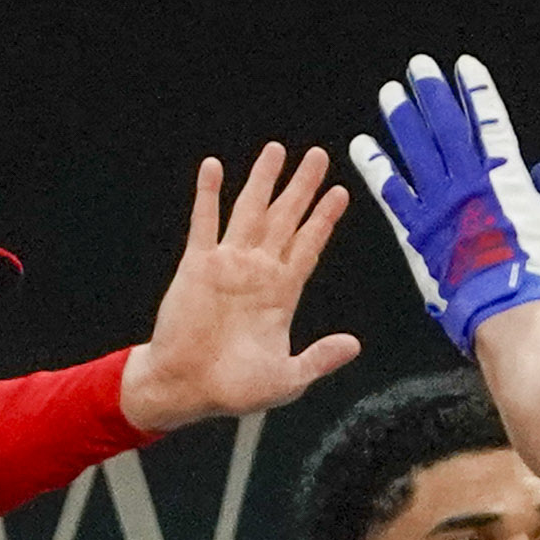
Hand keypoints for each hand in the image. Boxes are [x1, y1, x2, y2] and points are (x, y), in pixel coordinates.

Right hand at [116, 145, 363, 432]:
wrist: (186, 388)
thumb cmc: (235, 388)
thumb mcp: (288, 379)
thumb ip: (320, 358)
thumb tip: (353, 344)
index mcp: (282, 295)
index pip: (309, 246)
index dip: (324, 219)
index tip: (340, 193)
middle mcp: (258, 272)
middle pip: (285, 219)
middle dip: (302, 187)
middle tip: (319, 156)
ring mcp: (227, 265)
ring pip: (250, 211)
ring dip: (263, 181)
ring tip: (276, 150)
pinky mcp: (197, 265)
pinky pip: (204, 222)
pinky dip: (208, 194)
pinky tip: (214, 167)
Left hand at [355, 54, 539, 353]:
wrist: (504, 310)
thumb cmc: (534, 274)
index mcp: (506, 179)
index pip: (490, 124)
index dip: (477, 93)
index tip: (464, 67)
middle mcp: (469, 182)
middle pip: (447, 128)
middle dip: (433, 95)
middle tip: (419, 69)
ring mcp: (439, 204)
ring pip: (416, 150)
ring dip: (402, 119)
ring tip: (392, 94)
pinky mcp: (415, 230)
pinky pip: (390, 190)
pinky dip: (375, 166)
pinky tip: (362, 144)